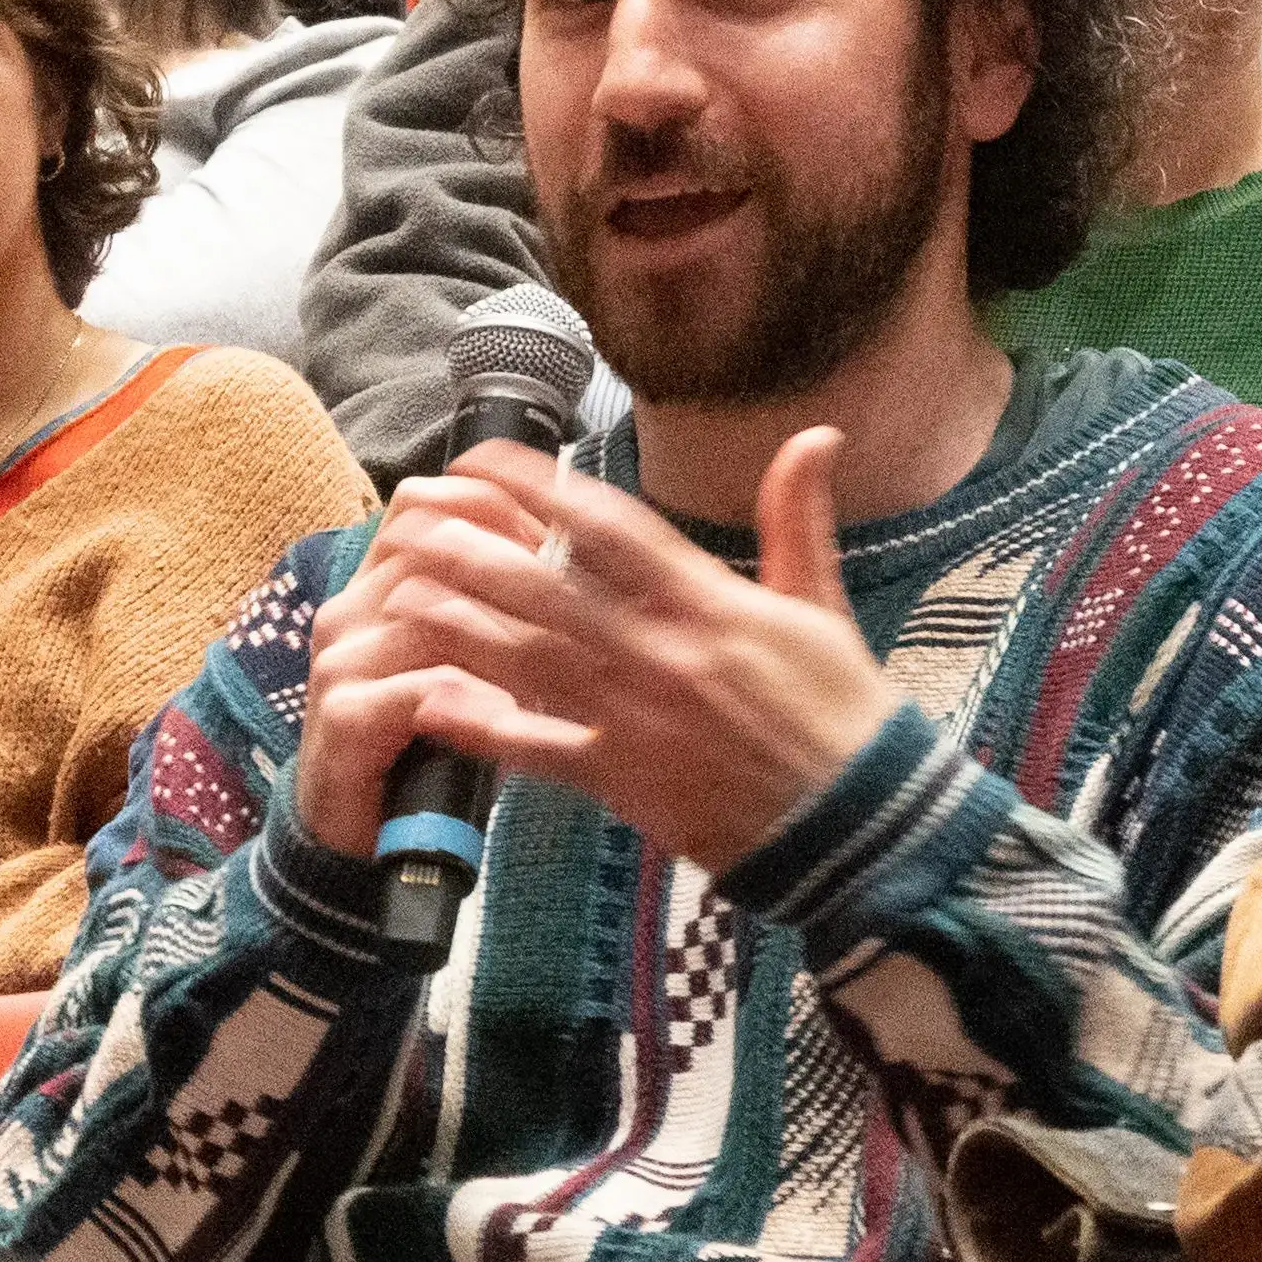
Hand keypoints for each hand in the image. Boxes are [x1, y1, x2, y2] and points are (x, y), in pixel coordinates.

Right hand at [288, 463, 592, 863]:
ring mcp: (341, 661)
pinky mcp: (344, 715)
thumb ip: (489, 614)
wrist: (350, 832)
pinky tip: (518, 717)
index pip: (419, 506)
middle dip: (508, 563)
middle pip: (427, 543)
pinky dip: (481, 698)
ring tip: (560, 661)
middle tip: (569, 594)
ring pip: (432, 612)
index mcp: (373, 587)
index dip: (488, 506)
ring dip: (505, 636)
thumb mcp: (460, 666)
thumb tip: (568, 565)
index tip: (552, 535)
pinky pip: (425, 687)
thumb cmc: (421, 743)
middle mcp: (349, 611)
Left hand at [360, 433, 911, 879]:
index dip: (544, 488)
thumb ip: (799, 519)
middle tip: (414, 521)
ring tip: (402, 596)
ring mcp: (639, 722)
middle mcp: (666, 656)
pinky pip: (543, 754)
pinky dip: (487, 732)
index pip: (614, 530)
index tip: (489, 460)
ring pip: (533, 665)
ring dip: (462, 627)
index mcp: (713, 605)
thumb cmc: (843, 714)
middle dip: (476, 553)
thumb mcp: (823, 607)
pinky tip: (433, 706)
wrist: (859, 827)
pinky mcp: (626, 783)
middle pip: (551, 594)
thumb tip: (818, 434)